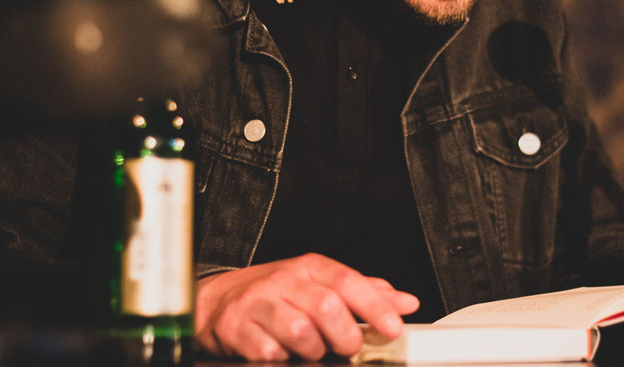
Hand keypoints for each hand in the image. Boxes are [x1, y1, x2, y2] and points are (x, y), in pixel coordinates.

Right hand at [195, 253, 419, 359]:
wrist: (217, 301)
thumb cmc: (276, 294)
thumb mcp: (320, 284)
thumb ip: (364, 293)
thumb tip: (405, 302)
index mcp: (309, 267)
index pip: (348, 281)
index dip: (375, 306)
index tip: (394, 328)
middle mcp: (284, 280)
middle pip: (326, 306)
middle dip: (346, 336)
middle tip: (349, 347)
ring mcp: (258, 303)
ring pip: (299, 331)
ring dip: (314, 351)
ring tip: (313, 350)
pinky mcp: (236, 327)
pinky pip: (269, 352)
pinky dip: (282, 359)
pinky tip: (284, 353)